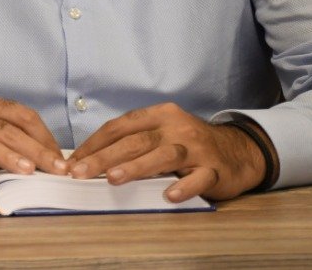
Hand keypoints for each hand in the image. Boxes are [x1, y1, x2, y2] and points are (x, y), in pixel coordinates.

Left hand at [67, 102, 266, 201]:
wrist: (238, 151)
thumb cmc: (190, 143)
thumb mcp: (163, 132)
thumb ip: (134, 141)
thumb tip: (90, 157)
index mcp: (160, 115)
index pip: (121, 126)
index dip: (95, 143)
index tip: (74, 161)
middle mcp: (177, 128)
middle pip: (137, 140)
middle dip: (105, 157)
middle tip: (81, 172)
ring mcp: (197, 148)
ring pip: (164, 155)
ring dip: (137, 167)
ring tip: (113, 179)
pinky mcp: (214, 169)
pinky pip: (198, 178)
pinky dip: (184, 186)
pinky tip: (170, 195)